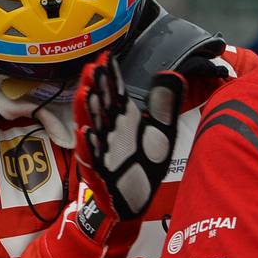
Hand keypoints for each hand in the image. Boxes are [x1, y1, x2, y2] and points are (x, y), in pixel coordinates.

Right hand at [71, 52, 185, 241]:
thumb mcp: (161, 132)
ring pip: (92, 128)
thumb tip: (172, 76)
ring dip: (86, 112)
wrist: (138, 200)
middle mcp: (110, 132)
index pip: (115, 93)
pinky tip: (87, 133)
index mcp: (123, 120)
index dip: (110, 76)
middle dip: (94, 88)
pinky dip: (89, 146)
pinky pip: (93, 158)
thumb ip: (165, 106)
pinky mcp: (101, 173)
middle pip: (100, 106)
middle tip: (90, 68)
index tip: (105, 57)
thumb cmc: (144, 164)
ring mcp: (103, 151)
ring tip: (85, 94)